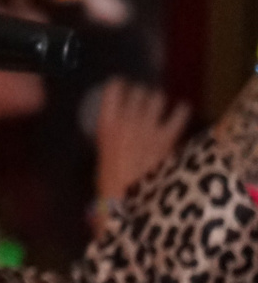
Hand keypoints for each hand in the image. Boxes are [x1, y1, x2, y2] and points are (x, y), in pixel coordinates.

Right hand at [94, 78, 188, 204]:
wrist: (128, 199)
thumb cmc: (109, 182)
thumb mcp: (101, 155)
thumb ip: (111, 138)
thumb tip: (118, 131)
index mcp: (106, 123)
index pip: (113, 90)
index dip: (118, 84)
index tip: (120, 82)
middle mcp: (128, 119)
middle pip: (137, 92)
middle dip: (140, 92)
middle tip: (141, 96)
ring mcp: (149, 127)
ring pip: (157, 99)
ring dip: (157, 99)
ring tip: (157, 101)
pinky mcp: (168, 137)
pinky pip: (179, 115)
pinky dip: (181, 110)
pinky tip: (181, 109)